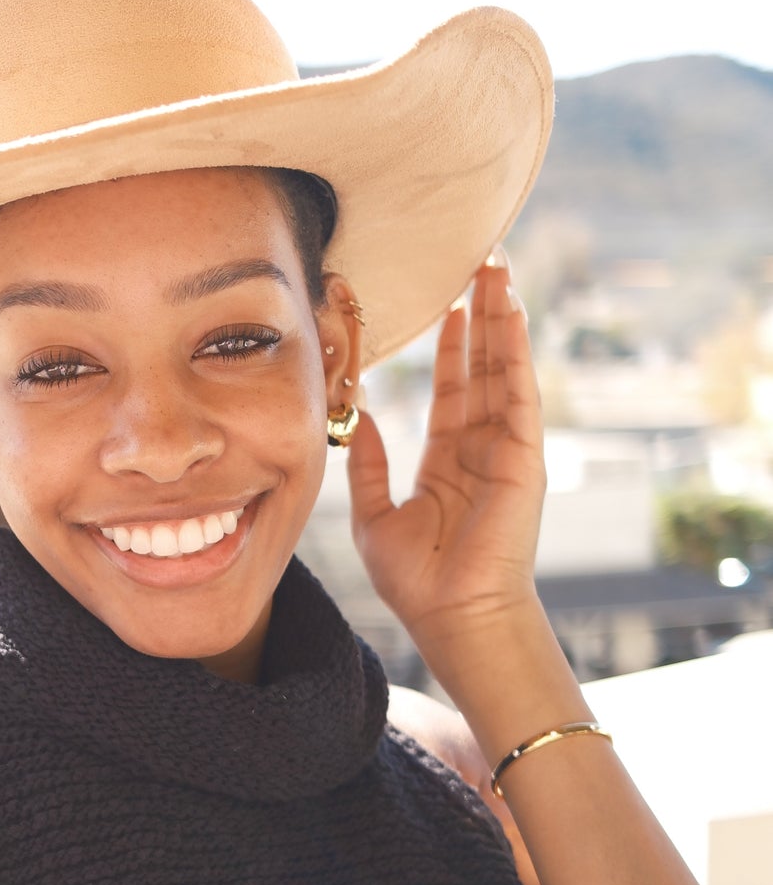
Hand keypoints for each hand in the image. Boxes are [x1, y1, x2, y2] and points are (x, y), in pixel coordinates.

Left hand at [345, 251, 545, 655]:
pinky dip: (516, 352)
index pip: (455, 390)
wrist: (452, 616)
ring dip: (502, 320)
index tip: (447, 305)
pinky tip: (509, 313)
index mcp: (449, 462)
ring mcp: (507, 452)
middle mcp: (482, 450)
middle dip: (482, 317)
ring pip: (505, 370)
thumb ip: (367, 466)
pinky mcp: (523, 457)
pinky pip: (520, 393)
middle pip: (486, 369)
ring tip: (497, 272)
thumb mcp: (373, 516)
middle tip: (480, 268)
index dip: (453, 348)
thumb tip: (361, 419)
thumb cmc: (416, 581)